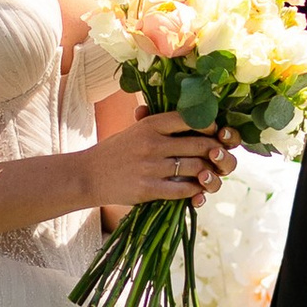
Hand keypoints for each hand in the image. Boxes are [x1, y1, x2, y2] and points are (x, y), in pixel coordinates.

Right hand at [86, 113, 237, 211]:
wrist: (87, 176)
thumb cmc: (114, 151)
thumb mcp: (134, 129)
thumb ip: (159, 123)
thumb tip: (190, 116)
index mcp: (150, 124)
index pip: (190, 119)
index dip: (209, 126)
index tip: (214, 132)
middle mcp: (152, 143)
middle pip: (200, 145)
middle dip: (216, 151)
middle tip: (219, 156)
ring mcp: (151, 167)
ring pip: (196, 167)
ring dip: (208, 173)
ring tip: (210, 174)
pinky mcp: (148, 189)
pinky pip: (183, 189)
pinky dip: (195, 190)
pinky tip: (197, 190)